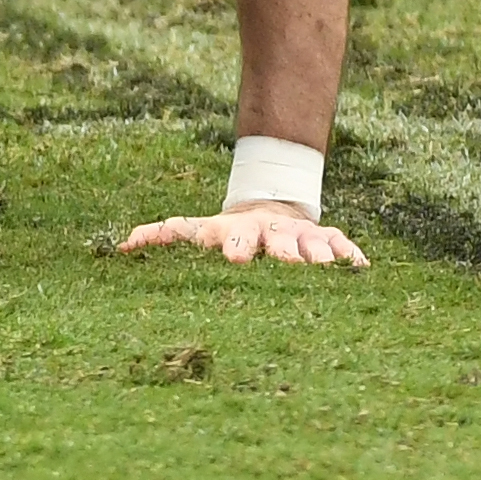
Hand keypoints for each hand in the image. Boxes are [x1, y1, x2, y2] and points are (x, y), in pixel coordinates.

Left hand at [116, 202, 369, 267]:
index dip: (234, 248)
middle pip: (278, 242)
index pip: (233, 239)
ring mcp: (302, 236)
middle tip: (291, 263)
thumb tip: (120, 246)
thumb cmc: (226, 233)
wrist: (268, 210)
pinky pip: (344, 247)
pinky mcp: (329, 240)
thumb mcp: (195, 230)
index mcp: (236, 232)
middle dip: (284, 251)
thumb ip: (160, 236)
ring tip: (325, 267)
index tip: (234, 260)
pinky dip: (352, 257)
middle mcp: (270, 232)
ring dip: (320, 256)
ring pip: (314, 245)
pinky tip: (361, 269)